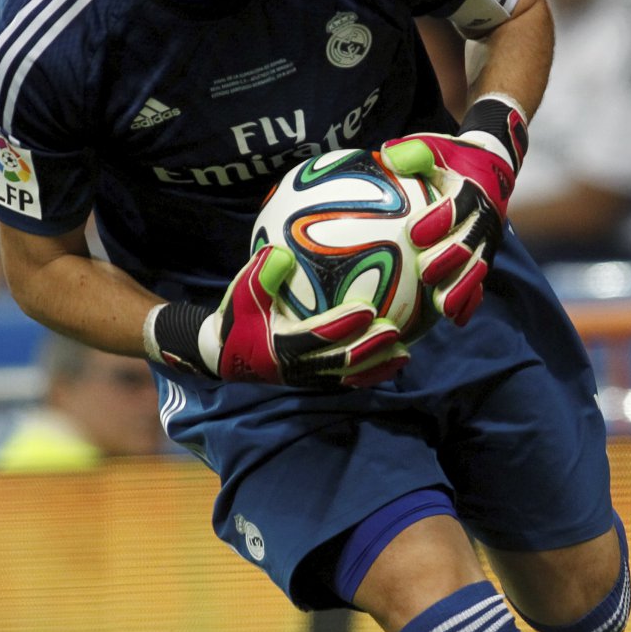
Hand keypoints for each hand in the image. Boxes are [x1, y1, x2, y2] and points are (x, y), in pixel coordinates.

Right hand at [149, 246, 409, 387]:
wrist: (225, 353)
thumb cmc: (237, 316)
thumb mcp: (241, 293)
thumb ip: (260, 274)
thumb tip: (281, 250)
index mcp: (280, 346)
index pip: (317, 337)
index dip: (343, 325)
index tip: (367, 310)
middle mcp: (297, 367)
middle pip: (340, 362)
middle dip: (369, 348)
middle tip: (394, 331)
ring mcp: (308, 377)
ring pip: (348, 376)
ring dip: (376, 365)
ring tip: (404, 353)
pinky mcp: (315, 381)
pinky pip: (347, 380)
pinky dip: (371, 373)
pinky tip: (394, 361)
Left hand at [381, 94, 527, 325]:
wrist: (491, 165)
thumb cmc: (451, 158)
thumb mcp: (434, 147)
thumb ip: (414, 151)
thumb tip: (389, 155)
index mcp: (471, 190)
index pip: (456, 205)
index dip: (439, 219)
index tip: (414, 232)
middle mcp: (484, 217)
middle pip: (470, 241)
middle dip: (450, 259)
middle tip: (426, 273)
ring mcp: (487, 240)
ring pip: (477, 267)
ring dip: (461, 287)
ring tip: (443, 308)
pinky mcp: (485, 255)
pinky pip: (480, 281)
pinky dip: (470, 301)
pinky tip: (455, 320)